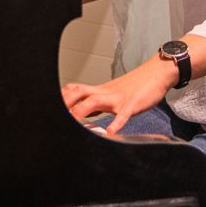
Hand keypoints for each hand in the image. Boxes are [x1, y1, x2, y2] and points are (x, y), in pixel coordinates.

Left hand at [62, 57, 177, 134]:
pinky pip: (123, 114)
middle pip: (79, 93)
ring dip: (82, 112)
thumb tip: (82, 114)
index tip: (47, 108)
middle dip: (65, 104)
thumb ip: (97, 105)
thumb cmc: (136, 86)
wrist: (157, 73)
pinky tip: (110, 133)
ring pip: (95, 101)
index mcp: (100, 90)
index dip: (61, 98)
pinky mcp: (132, 104)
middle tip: (53, 117)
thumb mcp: (113, 94)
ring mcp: (118, 98)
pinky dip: (116, 123)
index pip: (74, 90)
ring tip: (73, 126)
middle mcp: (105, 92)